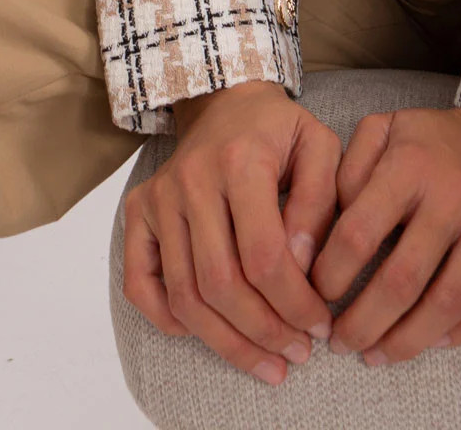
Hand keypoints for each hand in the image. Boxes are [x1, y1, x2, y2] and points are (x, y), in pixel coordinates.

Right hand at [121, 79, 341, 387]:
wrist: (223, 98)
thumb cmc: (278, 129)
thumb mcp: (319, 146)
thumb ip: (321, 202)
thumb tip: (302, 267)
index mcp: (240, 161)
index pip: (263, 255)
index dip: (295, 303)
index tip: (321, 326)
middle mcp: (190, 180)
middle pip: (221, 285)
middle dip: (264, 332)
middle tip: (298, 354)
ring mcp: (158, 198)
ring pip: (185, 295)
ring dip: (227, 342)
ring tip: (267, 361)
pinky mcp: (139, 213)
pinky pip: (141, 285)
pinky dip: (170, 320)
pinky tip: (211, 333)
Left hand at [309, 105, 460, 364]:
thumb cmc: (438, 140)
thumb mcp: (386, 129)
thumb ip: (348, 168)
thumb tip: (329, 226)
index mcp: (411, 163)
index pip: (360, 233)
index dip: (331, 274)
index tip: (316, 295)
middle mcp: (455, 194)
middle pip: (402, 281)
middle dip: (363, 323)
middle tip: (340, 343)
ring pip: (449, 302)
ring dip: (407, 340)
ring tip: (377, 355)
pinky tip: (434, 342)